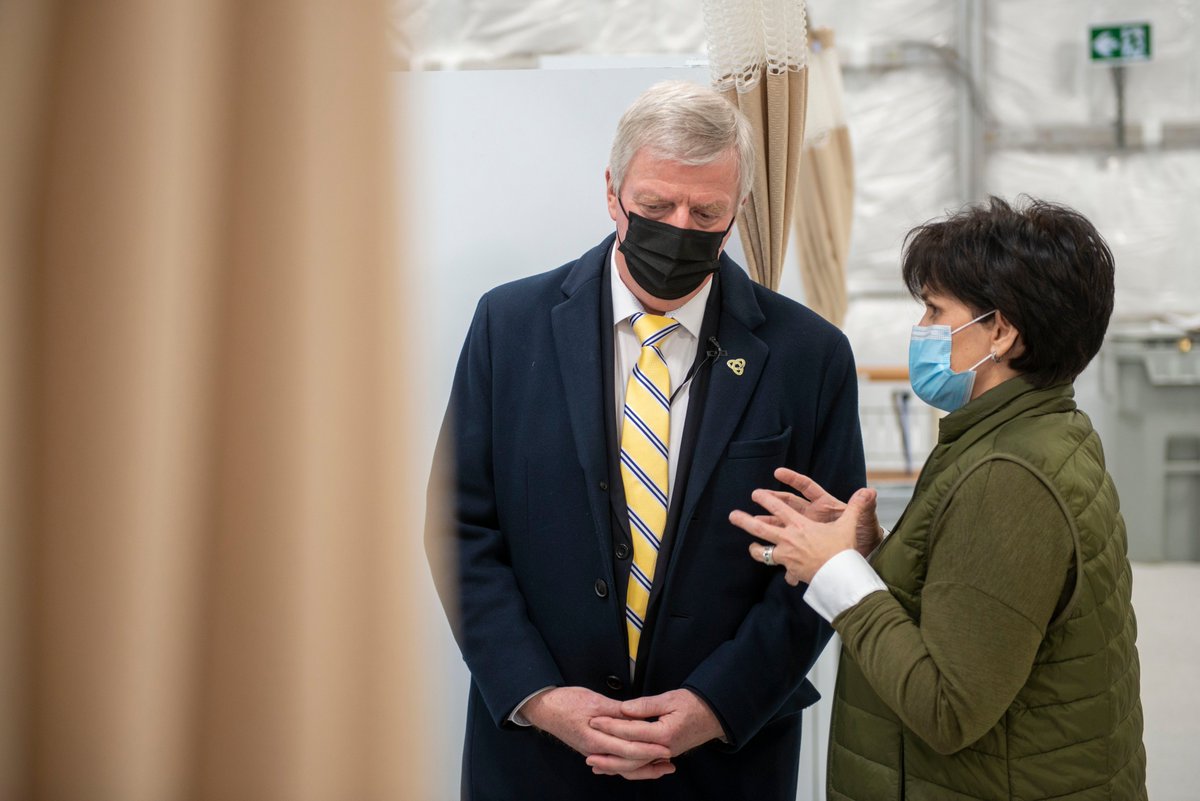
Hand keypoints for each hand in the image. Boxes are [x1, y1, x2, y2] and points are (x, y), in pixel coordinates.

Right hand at [521, 687, 672, 777]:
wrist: (544, 708)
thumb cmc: (566, 702)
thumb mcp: (594, 701)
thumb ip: (618, 712)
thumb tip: (639, 717)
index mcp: (596, 739)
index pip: (628, 749)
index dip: (649, 750)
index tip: (666, 748)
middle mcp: (595, 750)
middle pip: (628, 763)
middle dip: (650, 764)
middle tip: (670, 760)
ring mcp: (593, 752)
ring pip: (622, 767)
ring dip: (642, 768)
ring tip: (661, 766)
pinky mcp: (593, 750)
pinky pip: (614, 762)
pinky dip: (629, 764)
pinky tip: (640, 764)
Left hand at [586, 689, 723, 776]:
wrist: (715, 715)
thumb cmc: (695, 704)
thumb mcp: (670, 699)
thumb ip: (645, 705)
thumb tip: (624, 708)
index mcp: (664, 734)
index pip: (631, 731)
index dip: (610, 725)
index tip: (594, 720)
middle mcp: (663, 748)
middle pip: (630, 755)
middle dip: (607, 753)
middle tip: (587, 751)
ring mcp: (664, 754)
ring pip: (635, 765)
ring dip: (615, 765)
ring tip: (596, 764)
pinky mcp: (664, 754)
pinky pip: (643, 764)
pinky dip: (627, 766)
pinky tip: (615, 765)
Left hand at [729, 486, 877, 584]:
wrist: (841, 576)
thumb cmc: (843, 549)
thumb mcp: (849, 525)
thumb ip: (856, 507)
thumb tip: (869, 490)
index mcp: (800, 525)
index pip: (779, 508)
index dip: (766, 499)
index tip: (756, 494)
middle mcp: (789, 539)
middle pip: (761, 528)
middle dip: (745, 520)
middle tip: (732, 515)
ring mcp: (788, 556)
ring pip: (764, 552)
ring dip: (756, 549)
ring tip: (750, 547)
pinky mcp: (792, 570)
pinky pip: (780, 569)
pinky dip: (780, 569)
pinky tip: (779, 571)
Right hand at [761, 469, 881, 556]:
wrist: (865, 553)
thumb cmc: (864, 535)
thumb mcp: (863, 520)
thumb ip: (863, 506)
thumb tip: (870, 492)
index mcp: (824, 505)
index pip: (806, 487)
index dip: (793, 479)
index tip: (778, 473)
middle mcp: (813, 516)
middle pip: (788, 505)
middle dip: (771, 499)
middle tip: (756, 494)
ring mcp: (806, 532)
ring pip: (783, 525)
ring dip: (768, 524)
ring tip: (753, 522)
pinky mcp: (805, 547)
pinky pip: (789, 549)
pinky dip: (782, 554)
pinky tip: (771, 556)